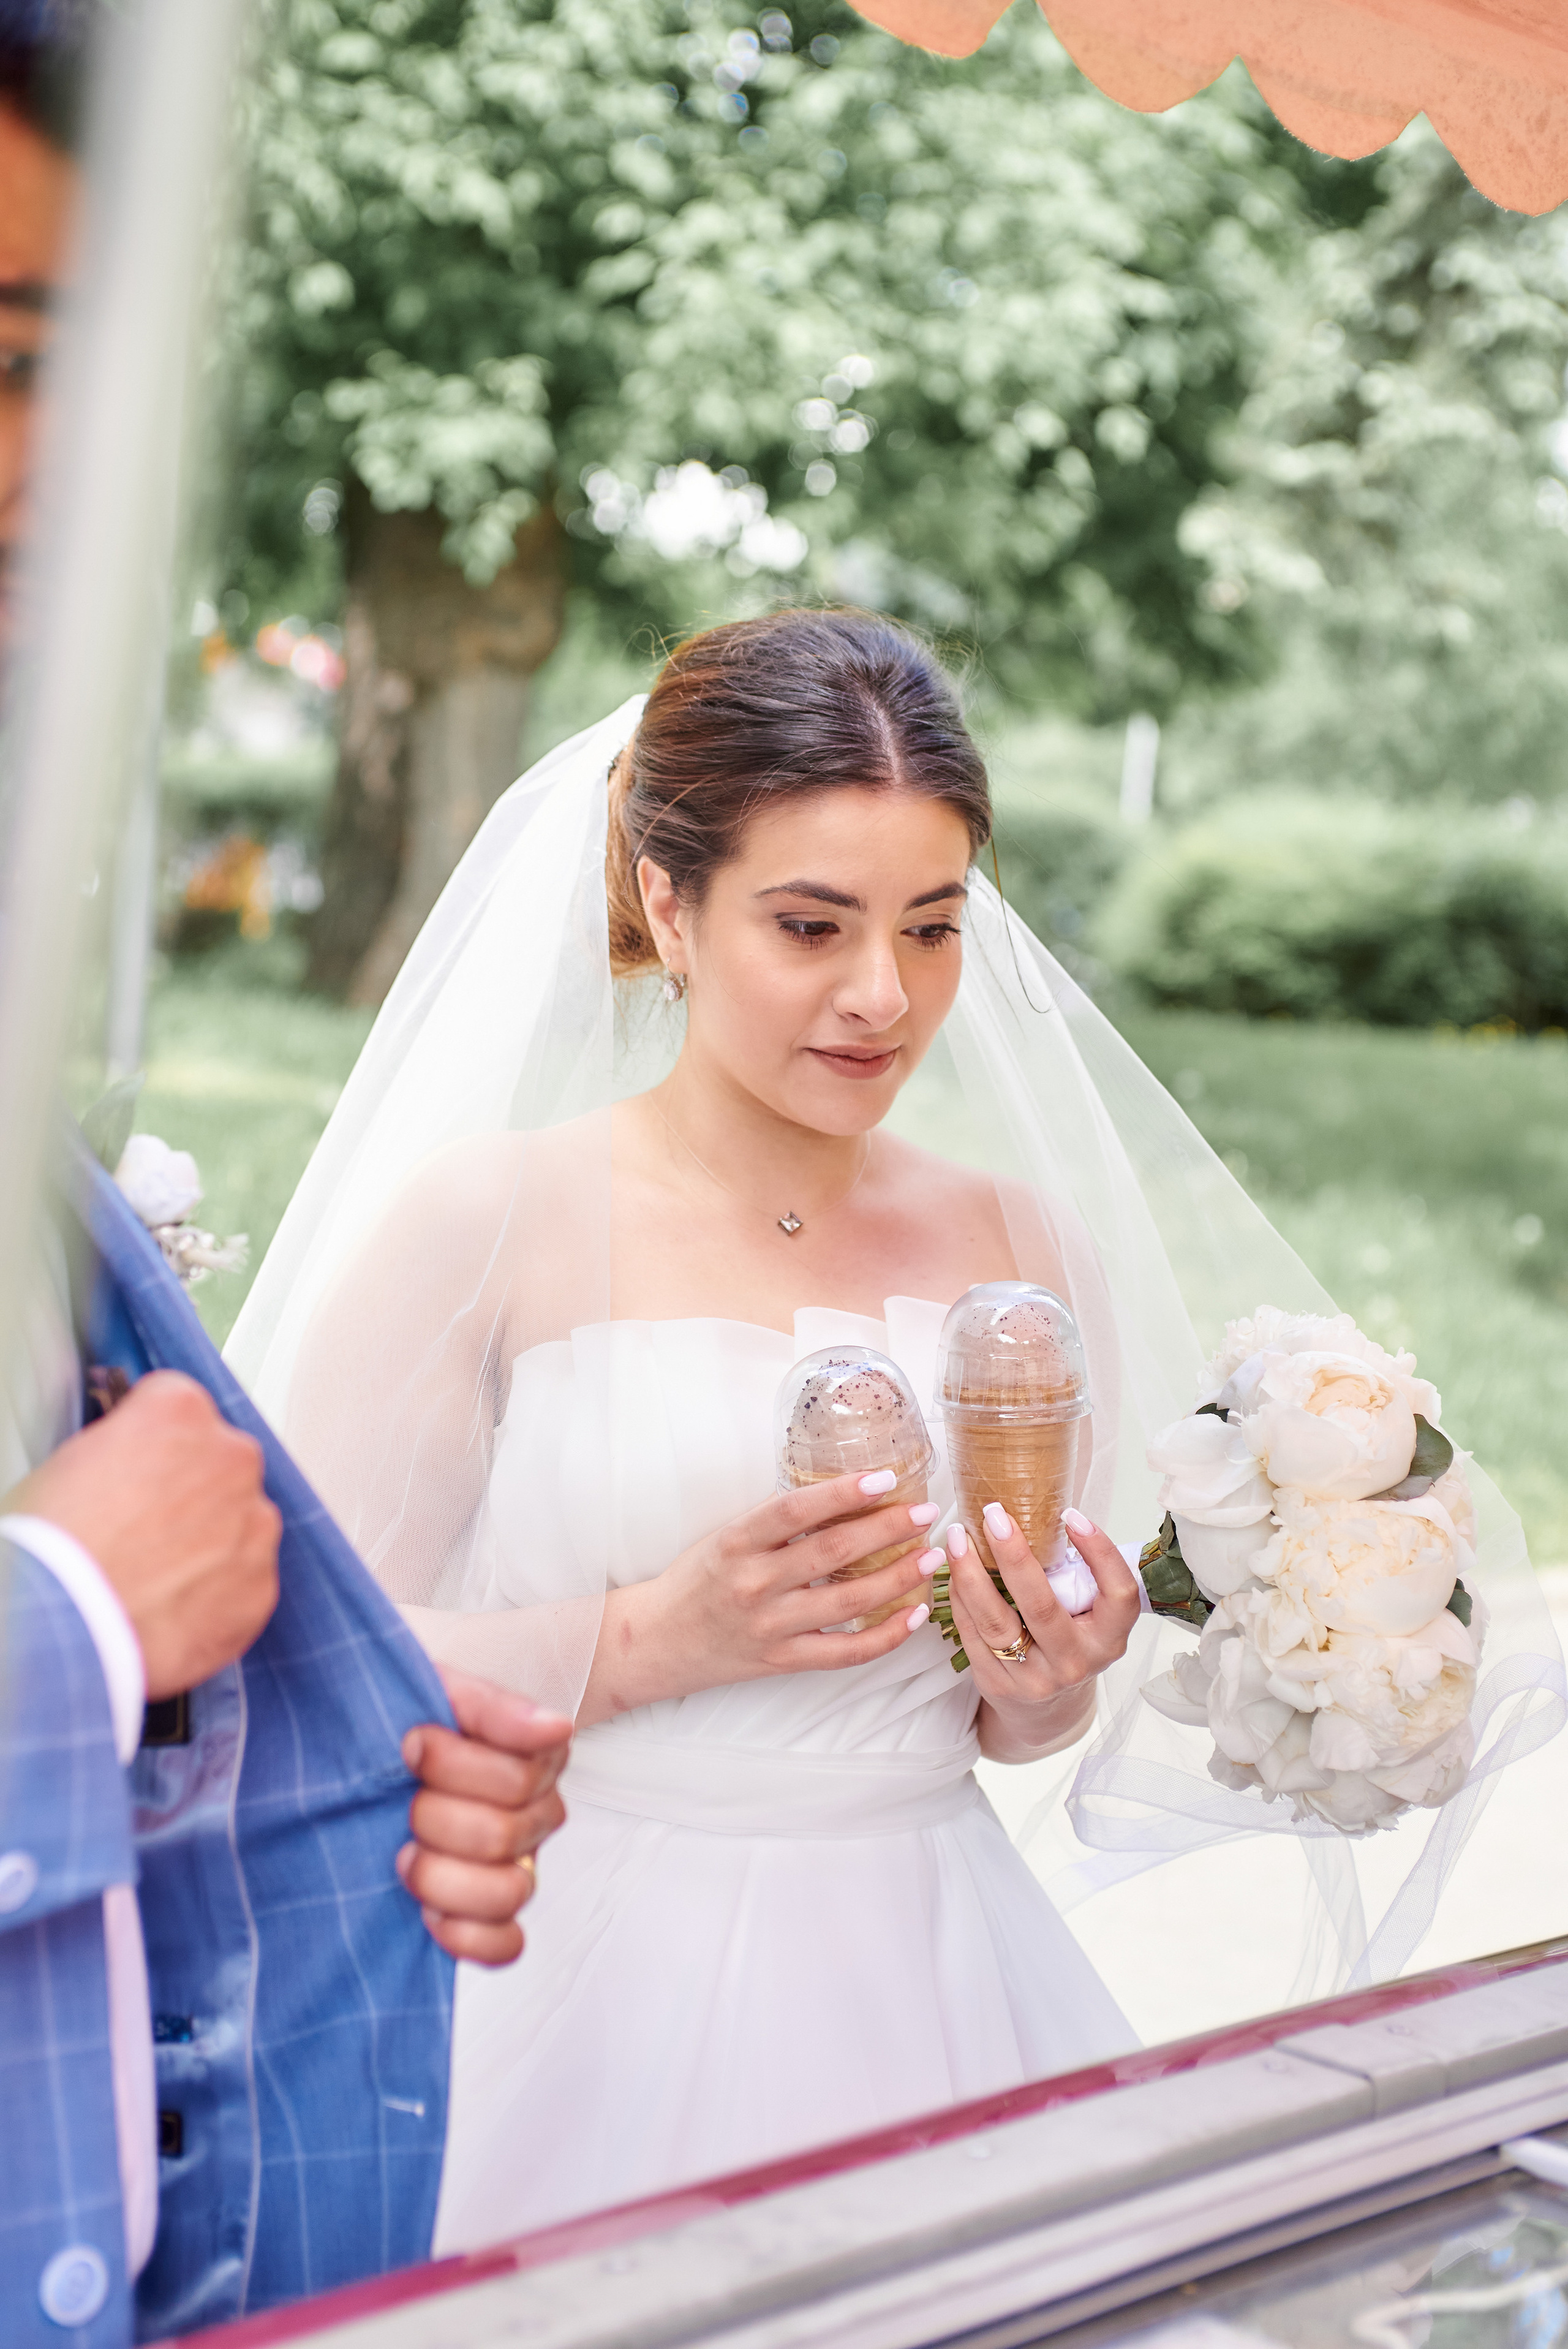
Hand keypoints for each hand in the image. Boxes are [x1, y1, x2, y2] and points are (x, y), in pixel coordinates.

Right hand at [3, 1370, 280, 1696]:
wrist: (66, 1626)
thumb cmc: (53, 1547)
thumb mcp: (71, 1463)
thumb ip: (122, 1448)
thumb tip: (129, 1460)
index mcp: (180, 1410)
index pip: (179, 1406)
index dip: (153, 1442)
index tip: (139, 1465)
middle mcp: (231, 1456)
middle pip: (221, 1462)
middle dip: (192, 1489)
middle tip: (145, 1526)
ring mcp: (254, 1522)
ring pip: (241, 1522)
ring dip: (211, 1542)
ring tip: (155, 1575)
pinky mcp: (260, 1585)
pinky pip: (245, 1581)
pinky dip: (217, 1595)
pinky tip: (172, 1609)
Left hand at [398, 1669, 571, 1965]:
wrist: (355, 1751)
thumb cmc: (403, 1722)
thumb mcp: (441, 1693)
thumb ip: (496, 1710)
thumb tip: (555, 1727)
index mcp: (535, 1758)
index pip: (518, 1780)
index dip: (452, 1766)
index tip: (411, 1745)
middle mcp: (536, 1815)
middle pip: (503, 1837)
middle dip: (434, 1820)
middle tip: (404, 1803)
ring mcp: (517, 1867)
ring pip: (508, 1894)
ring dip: (441, 1878)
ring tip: (404, 1856)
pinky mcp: (489, 1916)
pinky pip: (504, 1945)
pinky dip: (465, 1937)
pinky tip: (428, 1913)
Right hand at [578, 1469, 942, 1724]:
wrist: (656, 1642)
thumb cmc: (695, 1580)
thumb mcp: (725, 1537)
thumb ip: (775, 1524)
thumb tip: (844, 1496)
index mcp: (736, 1542)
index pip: (796, 1509)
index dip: (843, 1492)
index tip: (886, 1478)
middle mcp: (753, 1583)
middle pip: (832, 1553)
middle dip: (887, 1530)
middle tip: (926, 1512)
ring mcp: (768, 1626)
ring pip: (847, 1603)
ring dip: (897, 1578)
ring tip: (931, 1557)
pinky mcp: (780, 1661)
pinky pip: (843, 1653)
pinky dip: (884, 1637)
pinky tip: (913, 1616)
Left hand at [947, 1503, 1139, 1762]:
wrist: (1045, 1708)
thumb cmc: (1068, 1641)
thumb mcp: (1089, 1615)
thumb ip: (1078, 1576)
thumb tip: (1044, 1505)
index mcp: (1109, 1638)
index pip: (1117, 1594)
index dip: (1100, 1553)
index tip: (1072, 1514)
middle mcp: (1076, 1661)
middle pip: (1041, 1606)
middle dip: (1014, 1555)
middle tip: (994, 1515)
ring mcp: (1036, 1679)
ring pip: (995, 1622)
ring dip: (970, 1573)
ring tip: (958, 1536)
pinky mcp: (998, 1685)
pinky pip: (971, 1635)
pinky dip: (959, 1597)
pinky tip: (953, 1567)